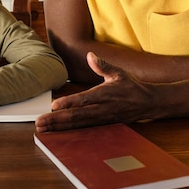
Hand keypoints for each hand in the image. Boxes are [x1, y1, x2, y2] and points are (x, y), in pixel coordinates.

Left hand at [35, 52, 151, 131]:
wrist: (148, 103)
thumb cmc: (131, 86)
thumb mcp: (118, 73)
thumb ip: (103, 66)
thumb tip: (91, 55)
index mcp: (104, 94)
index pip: (84, 99)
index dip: (68, 103)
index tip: (53, 106)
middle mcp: (102, 109)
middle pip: (76, 116)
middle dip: (56, 120)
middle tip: (40, 122)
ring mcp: (102, 119)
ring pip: (77, 125)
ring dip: (59, 127)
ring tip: (43, 128)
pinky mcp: (102, 126)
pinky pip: (83, 130)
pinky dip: (68, 131)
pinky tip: (56, 132)